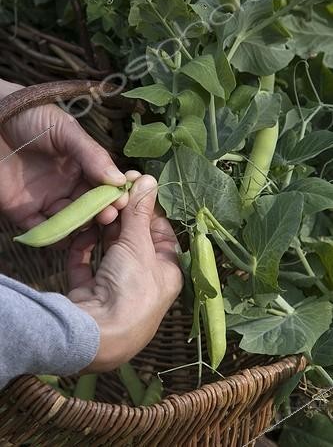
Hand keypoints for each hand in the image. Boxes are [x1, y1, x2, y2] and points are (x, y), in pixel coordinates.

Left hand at [0, 79, 126, 231]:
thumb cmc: (29, 116)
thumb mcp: (66, 131)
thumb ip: (92, 155)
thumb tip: (120, 180)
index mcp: (81, 166)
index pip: (102, 185)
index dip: (112, 195)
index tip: (121, 201)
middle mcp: (66, 185)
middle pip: (89, 207)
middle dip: (100, 214)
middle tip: (108, 216)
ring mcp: (46, 199)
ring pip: (69, 223)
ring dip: (80, 228)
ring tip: (88, 228)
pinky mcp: (23, 211)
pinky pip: (42, 231)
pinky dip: (53, 238)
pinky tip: (65, 237)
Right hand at [67, 174, 182, 371]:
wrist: (97, 335)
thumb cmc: (131, 289)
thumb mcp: (138, 245)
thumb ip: (140, 212)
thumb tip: (149, 180)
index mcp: (166, 272)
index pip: (160, 233)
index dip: (147, 210)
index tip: (134, 188)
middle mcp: (143, 280)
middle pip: (132, 240)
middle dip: (122, 217)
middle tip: (110, 192)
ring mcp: (114, 288)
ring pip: (108, 251)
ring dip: (101, 229)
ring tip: (94, 207)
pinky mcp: (90, 294)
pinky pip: (86, 265)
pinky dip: (82, 248)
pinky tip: (80, 231)